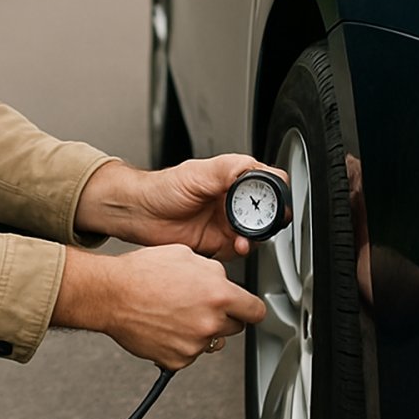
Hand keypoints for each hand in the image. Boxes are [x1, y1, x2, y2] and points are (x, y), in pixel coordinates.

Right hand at [53, 244, 266, 370]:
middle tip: (199, 304)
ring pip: (210, 341)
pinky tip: (165, 326)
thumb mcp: (186, 255)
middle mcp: (210, 322)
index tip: (248, 310)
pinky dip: (180, 344)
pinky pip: (189, 353)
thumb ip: (213, 271)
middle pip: (235, 327)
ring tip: (175, 313)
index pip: (255, 311)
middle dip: (222, 316)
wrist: (112, 295)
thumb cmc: (142, 272)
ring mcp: (194, 344)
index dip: (251, 309)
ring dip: (200, 330)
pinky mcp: (177, 360)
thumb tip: (222, 280)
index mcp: (218, 294)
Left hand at [77, 155, 288, 261]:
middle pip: (266, 212)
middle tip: (264, 225)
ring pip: (255, 233)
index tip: (275, 203)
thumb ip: (228, 169)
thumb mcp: (198, 173)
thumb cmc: (163, 188)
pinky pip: (239, 250)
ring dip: (255, 238)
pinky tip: (235, 247)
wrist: (140, 214)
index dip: (277, 193)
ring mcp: (226, 223)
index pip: (267, 182)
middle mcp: (232, 201)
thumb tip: (253, 168)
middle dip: (269, 220)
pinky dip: (241, 251)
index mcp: (232, 179)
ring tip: (243, 239)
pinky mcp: (218, 243)